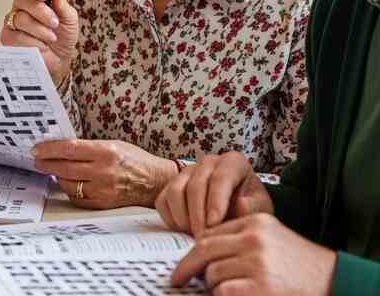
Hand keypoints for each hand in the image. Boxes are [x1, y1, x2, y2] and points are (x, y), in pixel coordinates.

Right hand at [0, 0, 79, 86]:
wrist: (60, 59)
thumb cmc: (64, 36)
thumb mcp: (69, 18)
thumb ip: (60, 2)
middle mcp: (22, 6)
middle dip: (41, 11)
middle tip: (54, 22)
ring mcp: (13, 21)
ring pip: (21, 18)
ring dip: (40, 30)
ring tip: (51, 37)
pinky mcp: (8, 37)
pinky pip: (17, 35)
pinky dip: (33, 42)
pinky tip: (41, 46)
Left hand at [33, 139, 177, 208]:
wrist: (155, 181)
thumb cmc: (133, 159)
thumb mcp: (113, 144)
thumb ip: (88, 147)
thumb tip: (60, 147)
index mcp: (106, 152)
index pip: (69, 149)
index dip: (49, 149)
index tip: (36, 149)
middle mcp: (104, 172)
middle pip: (64, 168)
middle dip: (46, 164)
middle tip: (37, 161)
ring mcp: (103, 190)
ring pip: (68, 184)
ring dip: (58, 177)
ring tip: (55, 171)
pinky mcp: (103, 203)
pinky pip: (77, 198)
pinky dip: (70, 190)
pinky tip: (70, 183)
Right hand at [156, 152, 273, 236]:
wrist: (238, 209)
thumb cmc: (250, 207)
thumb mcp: (260, 207)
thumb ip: (252, 207)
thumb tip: (239, 204)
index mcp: (233, 162)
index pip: (220, 178)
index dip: (216, 202)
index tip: (214, 223)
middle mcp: (208, 162)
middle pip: (195, 186)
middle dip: (198, 215)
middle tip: (203, 238)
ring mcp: (187, 172)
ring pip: (175, 191)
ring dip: (183, 217)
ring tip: (196, 235)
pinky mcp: (170, 185)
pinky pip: (163, 201)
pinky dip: (171, 218)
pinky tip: (186, 230)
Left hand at [169, 213, 334, 294]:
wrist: (334, 281)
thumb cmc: (300, 264)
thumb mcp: (273, 237)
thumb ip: (241, 236)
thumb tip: (202, 247)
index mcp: (256, 223)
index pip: (210, 232)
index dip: (195, 249)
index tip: (187, 261)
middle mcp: (254, 239)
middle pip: (203, 249)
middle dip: (187, 266)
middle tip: (178, 278)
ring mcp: (257, 263)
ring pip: (212, 273)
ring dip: (212, 286)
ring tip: (226, 290)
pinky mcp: (259, 287)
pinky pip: (222, 291)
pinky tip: (234, 295)